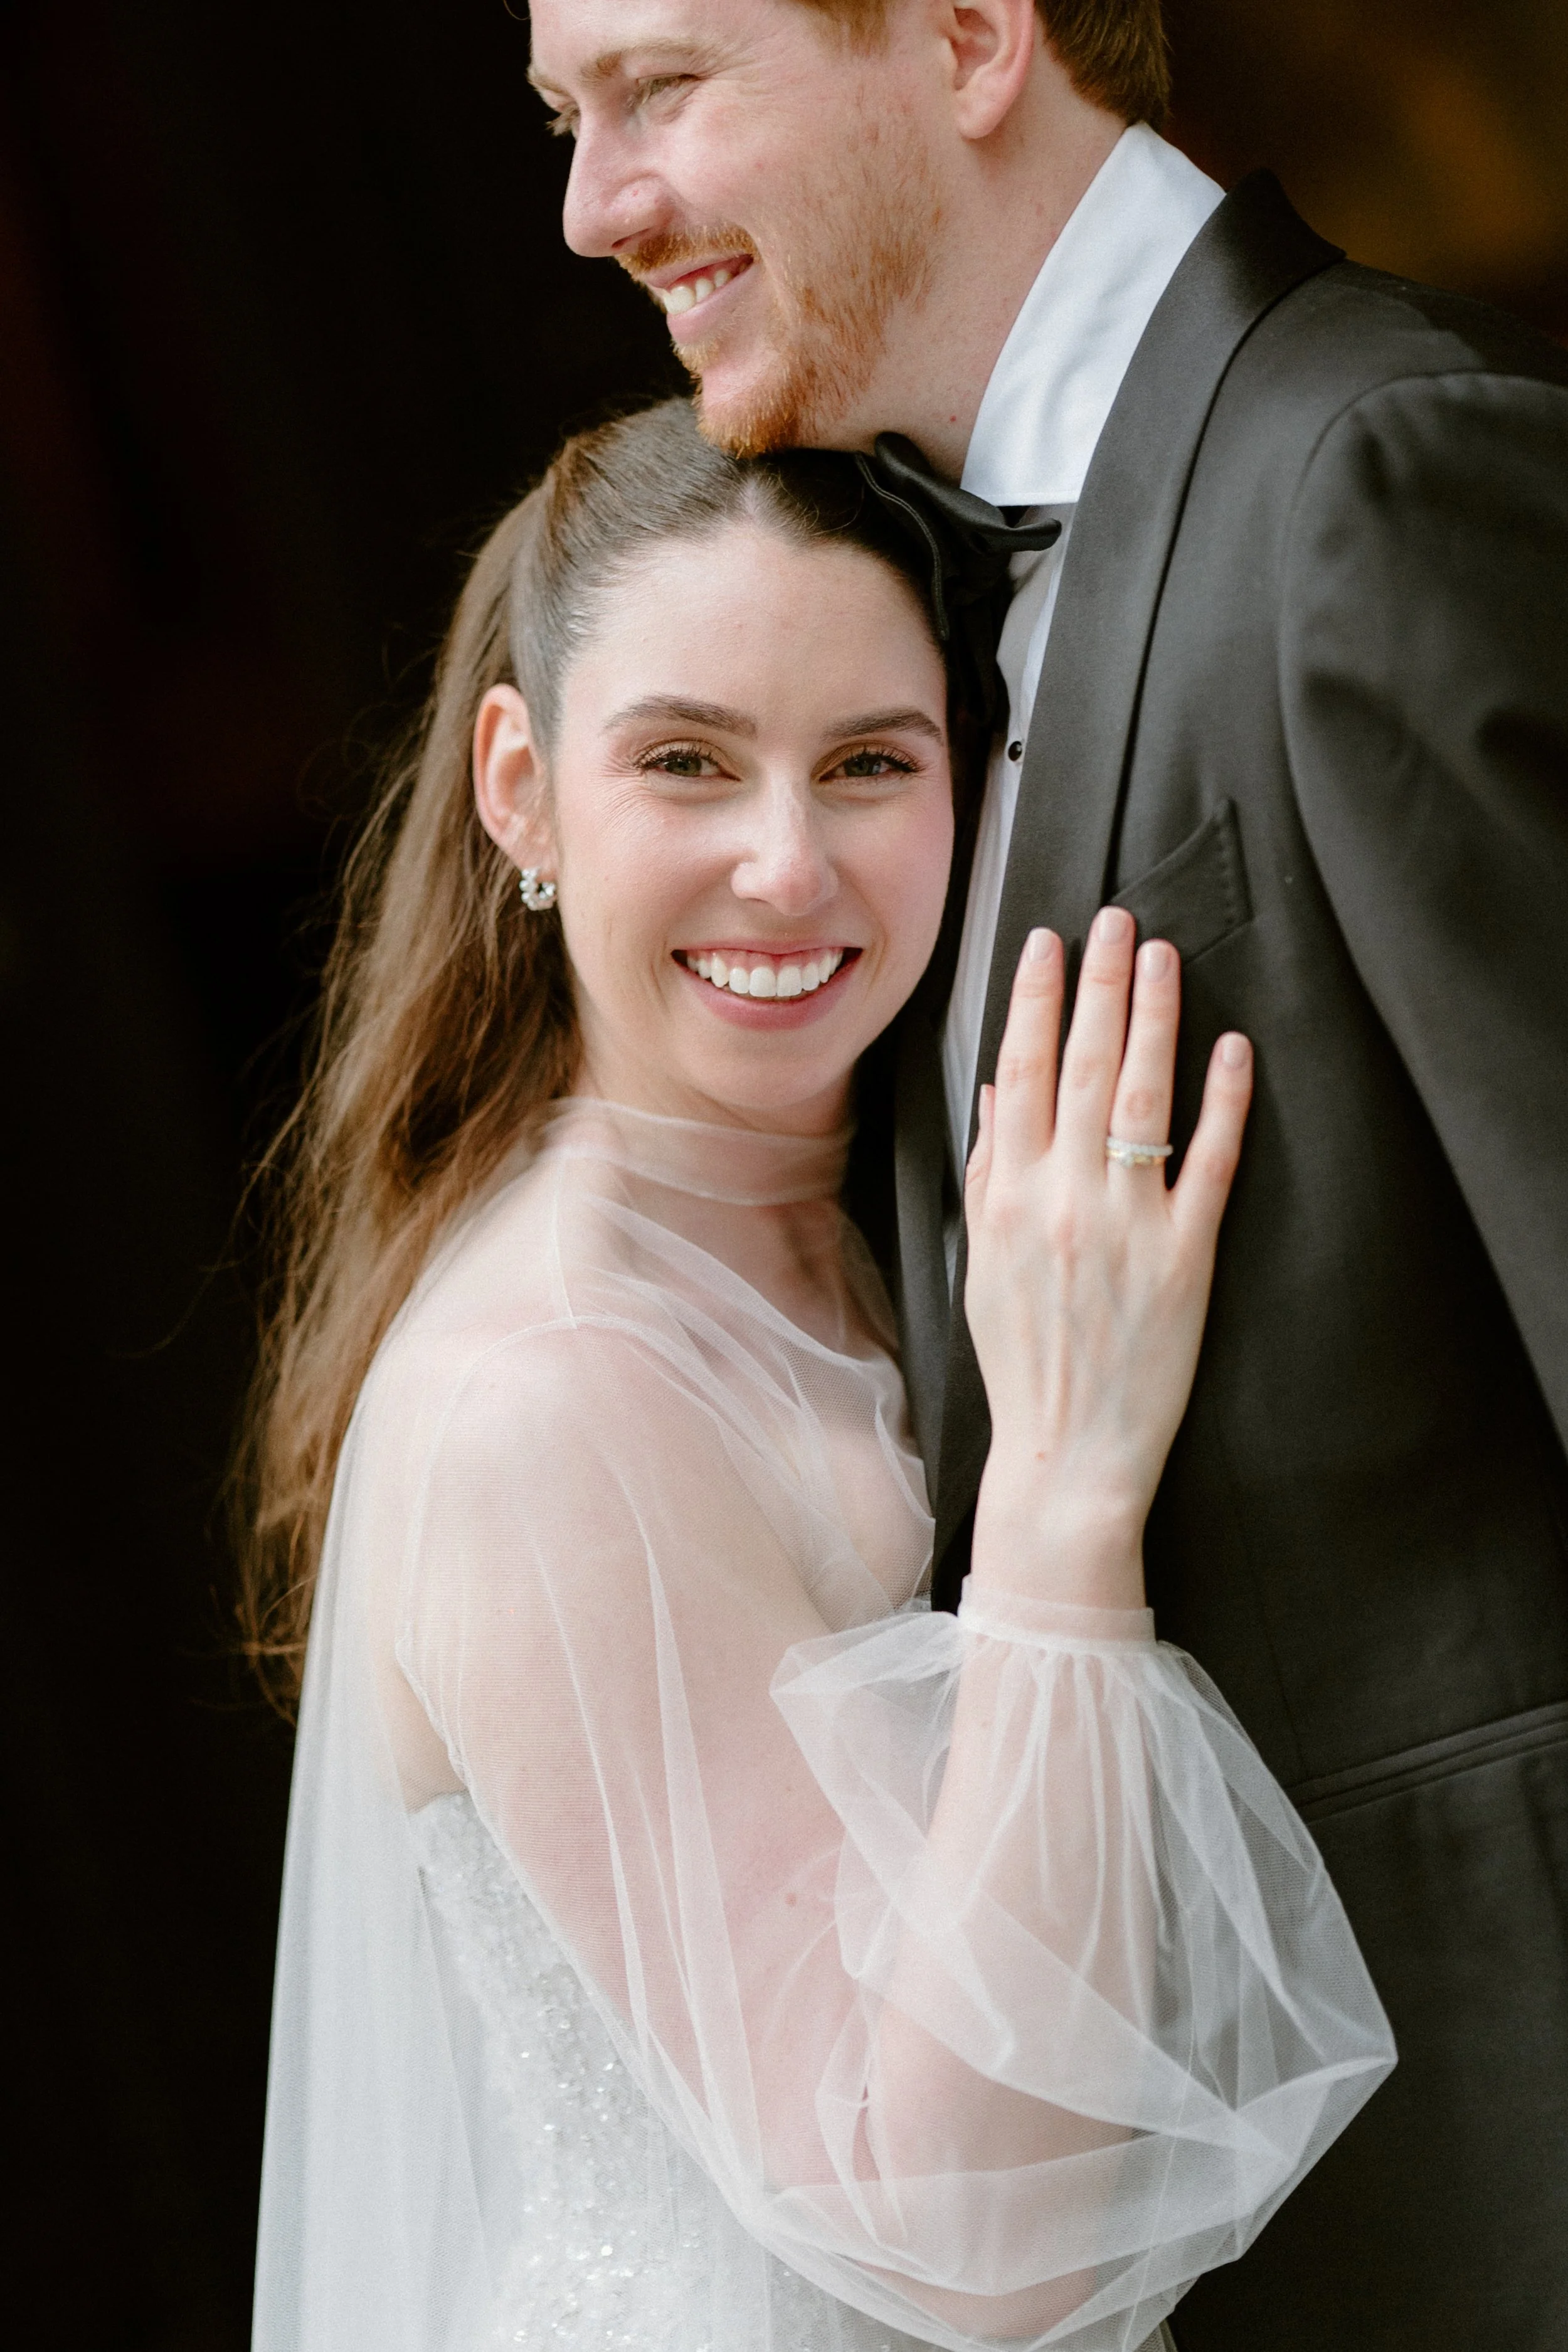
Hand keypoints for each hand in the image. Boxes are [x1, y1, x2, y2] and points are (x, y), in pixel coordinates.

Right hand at [964, 908, 1252, 1608]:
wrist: (1066, 1451)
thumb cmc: (1022, 1358)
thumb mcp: (979, 1262)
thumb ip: (986, 1173)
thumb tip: (997, 1090)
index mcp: (1008, 1196)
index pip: (1020, 1072)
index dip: (1034, 999)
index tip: (1047, 943)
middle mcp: (1065, 1198)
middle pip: (1083, 1066)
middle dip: (1098, 983)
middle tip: (1114, 919)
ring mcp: (1129, 1224)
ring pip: (1143, 1097)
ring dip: (1154, 1017)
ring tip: (1162, 957)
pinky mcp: (1187, 1256)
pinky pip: (1210, 1162)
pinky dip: (1222, 1102)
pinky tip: (1230, 1049)